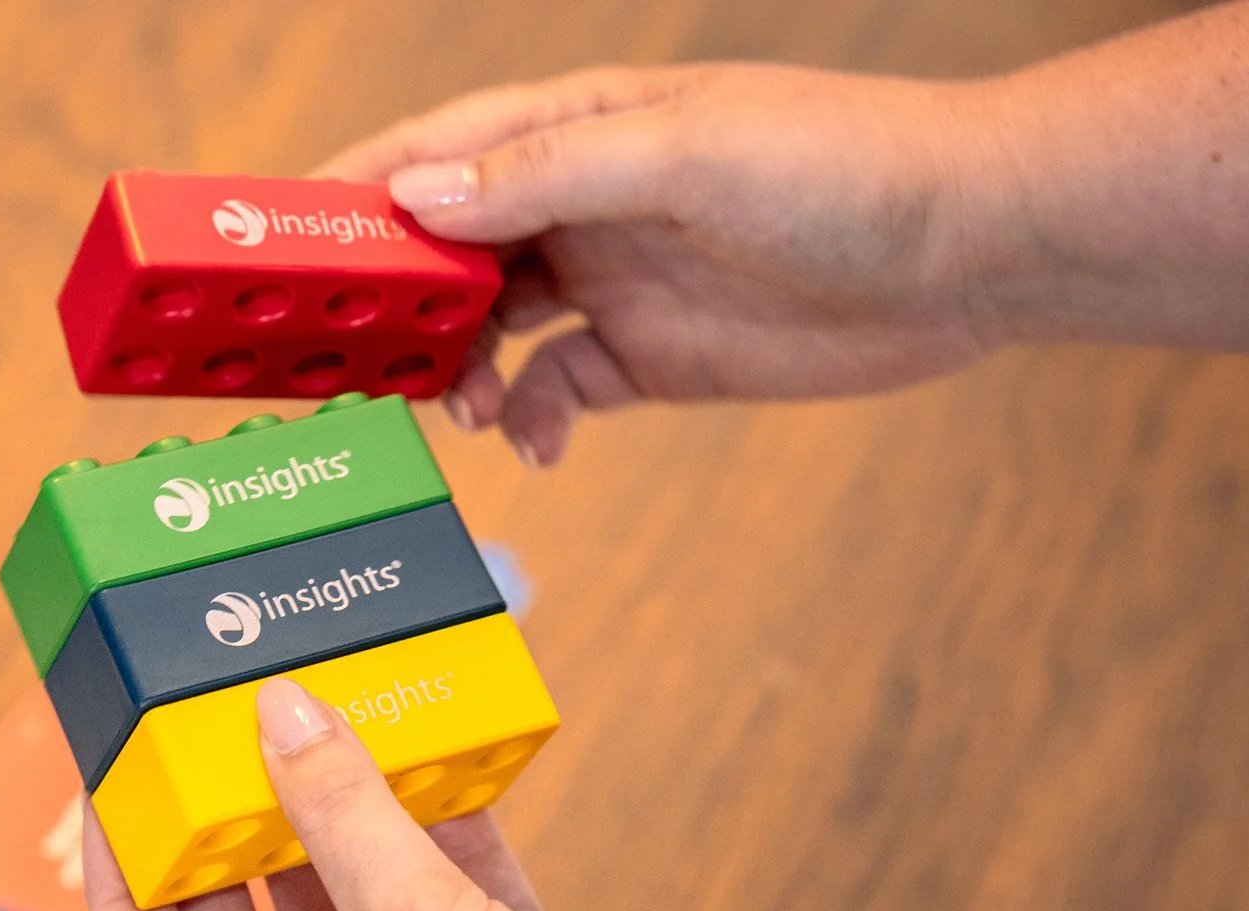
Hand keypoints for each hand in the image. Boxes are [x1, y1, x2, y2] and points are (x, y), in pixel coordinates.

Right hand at [317, 64, 1005, 464]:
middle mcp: (582, 200)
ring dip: (450, 370)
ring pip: (486, 327)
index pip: (434, 153)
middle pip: (444, 248)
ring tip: (447, 411)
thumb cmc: (844, 167)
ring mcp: (613, 279)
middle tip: (333, 358)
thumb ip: (546, 178)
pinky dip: (526, 420)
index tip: (275, 250)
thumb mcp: (684, 155)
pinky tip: (531, 444)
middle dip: (386, 300)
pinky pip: (552, 391)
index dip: (352, 196)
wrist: (972, 248)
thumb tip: (416, 198)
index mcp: (579, 128)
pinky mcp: (650, 356)